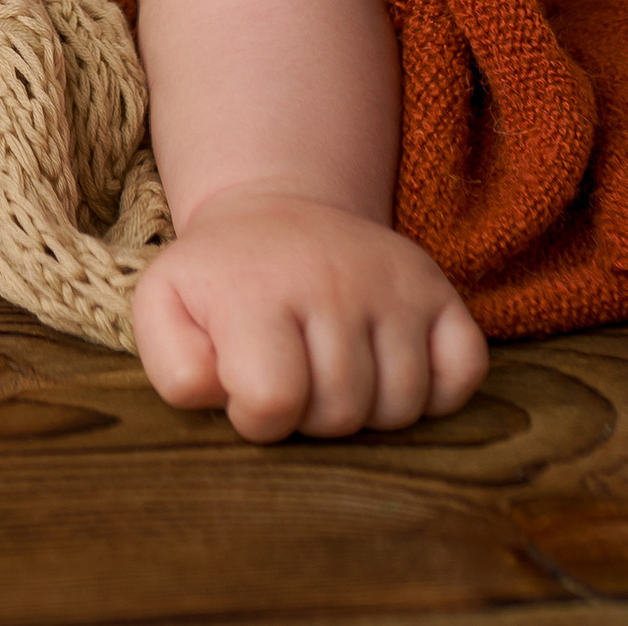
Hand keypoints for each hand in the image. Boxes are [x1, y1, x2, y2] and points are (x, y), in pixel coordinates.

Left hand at [130, 186, 487, 441]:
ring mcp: (390, 284)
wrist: (275, 209)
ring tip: (331, 369)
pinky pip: (463, 374)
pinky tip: (387, 364)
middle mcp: (330, 279)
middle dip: (311, 417)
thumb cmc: (220, 277)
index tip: (246, 389)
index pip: (271, 399)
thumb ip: (175, 366)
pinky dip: (435, 392)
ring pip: (400, 407)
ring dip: (366, 410)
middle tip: (293, 375)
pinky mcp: (437, 289)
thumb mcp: (165, 307)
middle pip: (341, 412)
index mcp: (254, 288)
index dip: (256, 416)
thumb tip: (221, 396)